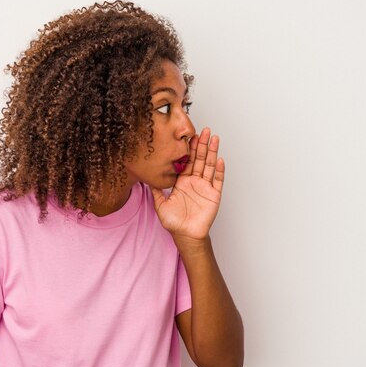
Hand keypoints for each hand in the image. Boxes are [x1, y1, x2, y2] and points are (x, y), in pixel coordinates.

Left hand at [150, 127, 224, 241]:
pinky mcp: (214, 195)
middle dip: (202, 144)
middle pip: (199, 159)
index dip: (189, 149)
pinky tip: (219, 159)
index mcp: (182, 182)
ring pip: (209, 166)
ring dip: (212, 152)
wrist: (185, 235)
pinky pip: (217, 180)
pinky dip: (218, 170)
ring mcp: (205, 187)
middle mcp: (194, 182)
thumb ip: (155, 190)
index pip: (187, 161)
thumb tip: (146, 177)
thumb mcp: (160, 204)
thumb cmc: (173, 222)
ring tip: (214, 138)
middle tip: (204, 130)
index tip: (189, 136)